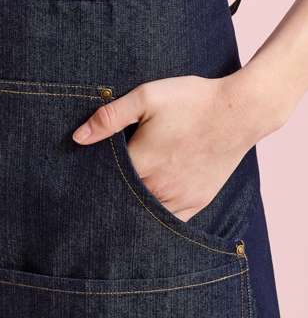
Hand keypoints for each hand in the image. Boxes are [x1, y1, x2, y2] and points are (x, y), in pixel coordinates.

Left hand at [72, 72, 272, 221]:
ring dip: (132, 210)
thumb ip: (109, 117)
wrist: (241, 110)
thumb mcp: (146, 97)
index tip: (82, 183)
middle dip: (110, 198)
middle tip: (94, 201)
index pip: (105, 183)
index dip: (94, 182)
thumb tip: (78, 138)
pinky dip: (155, 218)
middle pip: (123, 202)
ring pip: (144, 215)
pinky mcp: (196, 201)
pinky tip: (146, 211)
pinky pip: (169, 221)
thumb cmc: (192, 100)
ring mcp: (180, 198)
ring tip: (120, 203)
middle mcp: (159, 187)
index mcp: (142, 164)